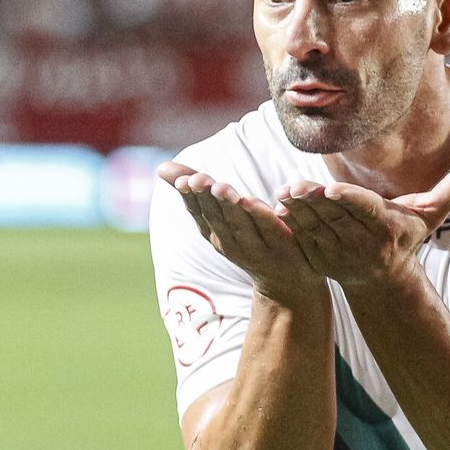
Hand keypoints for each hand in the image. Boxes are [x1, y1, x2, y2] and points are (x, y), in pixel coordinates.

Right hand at [158, 161, 321, 303]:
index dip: (190, 197)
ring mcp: (255, 248)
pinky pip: (270, 230)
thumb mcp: (221, 215)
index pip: (198, 213)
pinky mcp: (281, 247)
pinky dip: (262, 216)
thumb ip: (198, 190)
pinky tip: (254, 201)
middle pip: (216, 218)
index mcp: (214, 233)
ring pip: (240, 225)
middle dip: (206, 198)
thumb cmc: (249, 239)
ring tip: (221, 188)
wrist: (288, 283)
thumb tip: (161, 166)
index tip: (183, 180)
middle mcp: (231, 243)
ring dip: (229, 207)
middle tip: (198, 180)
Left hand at [276, 166, 449, 286]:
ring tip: (285, 192)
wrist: (384, 280)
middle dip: (315, 202)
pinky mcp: (322, 260)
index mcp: (386, 228)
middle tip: (296, 186)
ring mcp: (341, 253)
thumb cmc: (407, 238)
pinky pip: (304, 239)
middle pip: (336, 217)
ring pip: (317, 227)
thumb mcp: (430, 216)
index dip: (348, 200)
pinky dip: (291, 224)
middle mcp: (363, 242)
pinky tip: (279, 208)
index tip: (332, 189)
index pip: (366, 210)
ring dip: (298, 211)